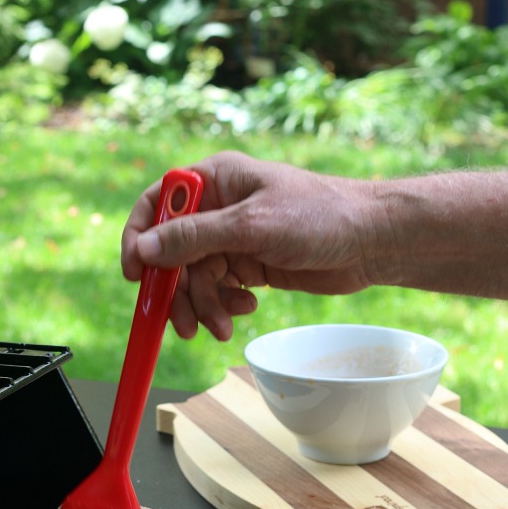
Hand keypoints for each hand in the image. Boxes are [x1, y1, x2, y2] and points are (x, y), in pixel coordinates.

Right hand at [121, 151, 373, 339]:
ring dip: (205, 306)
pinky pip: (221, 290)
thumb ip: (194, 238)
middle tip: (185, 326)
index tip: (135, 276)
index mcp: (215, 180)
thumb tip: (144, 249)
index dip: (139, 238)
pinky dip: (227, 305)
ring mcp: (235, 239)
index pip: (158, 204)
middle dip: (179, 292)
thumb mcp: (250, 227)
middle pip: (174, 253)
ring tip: (223, 328)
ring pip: (196, 278)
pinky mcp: (251, 265)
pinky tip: (247, 310)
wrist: (371, 242)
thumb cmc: (319, 217)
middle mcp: (220, 208)